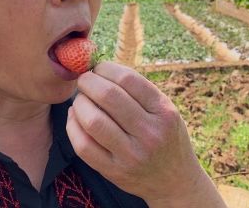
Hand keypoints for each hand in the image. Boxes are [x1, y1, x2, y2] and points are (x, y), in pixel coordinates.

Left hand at [66, 62, 225, 206]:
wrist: (175, 181)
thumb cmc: (165, 136)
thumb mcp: (165, 110)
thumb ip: (138, 91)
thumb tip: (99, 67)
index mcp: (164, 112)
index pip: (128, 79)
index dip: (106, 68)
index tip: (98, 68)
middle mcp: (150, 133)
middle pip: (108, 97)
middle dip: (88, 82)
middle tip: (84, 81)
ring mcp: (132, 155)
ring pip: (93, 121)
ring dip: (79, 103)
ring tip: (80, 100)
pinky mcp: (114, 171)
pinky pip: (83, 145)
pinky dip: (73, 126)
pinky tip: (75, 118)